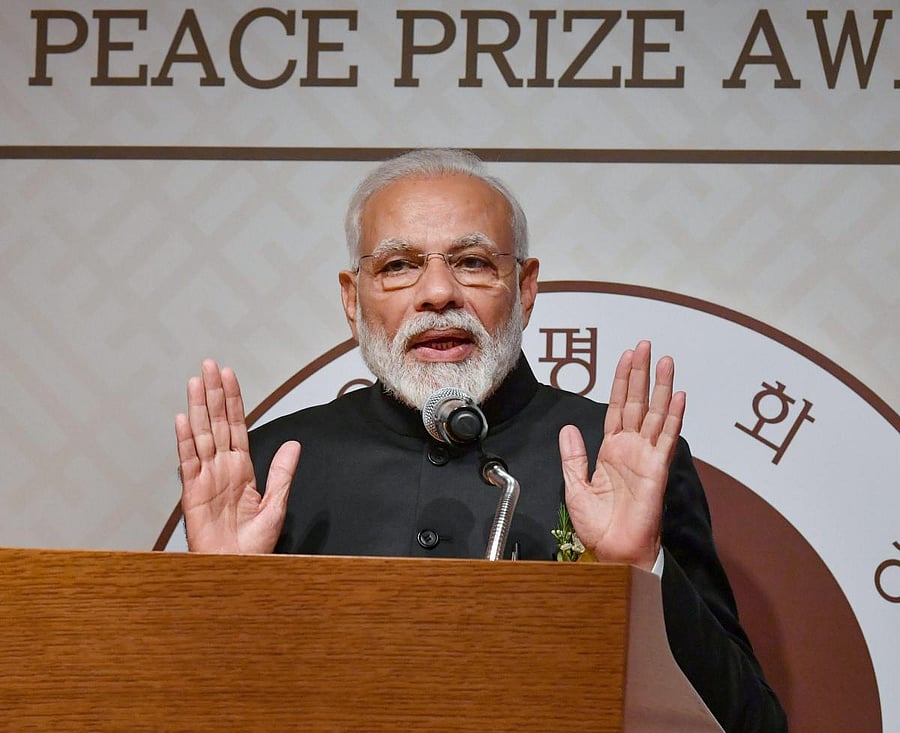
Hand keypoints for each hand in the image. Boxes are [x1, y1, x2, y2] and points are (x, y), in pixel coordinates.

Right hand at [175, 359, 299, 552]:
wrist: (237, 568)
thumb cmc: (253, 544)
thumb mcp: (276, 505)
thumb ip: (282, 473)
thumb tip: (293, 444)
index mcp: (241, 468)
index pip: (236, 425)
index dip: (233, 400)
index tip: (230, 376)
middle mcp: (222, 467)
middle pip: (216, 422)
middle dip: (213, 393)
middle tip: (209, 365)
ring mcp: (206, 477)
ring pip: (201, 435)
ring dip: (198, 408)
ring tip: (195, 382)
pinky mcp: (192, 493)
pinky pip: (188, 462)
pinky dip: (185, 440)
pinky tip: (182, 419)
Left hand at [558, 341, 684, 570]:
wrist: (612, 552)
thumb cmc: (597, 526)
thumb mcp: (575, 486)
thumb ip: (573, 456)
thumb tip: (569, 427)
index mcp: (611, 450)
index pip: (617, 407)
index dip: (621, 382)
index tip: (626, 358)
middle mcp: (631, 448)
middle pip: (637, 402)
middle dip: (640, 374)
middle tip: (645, 346)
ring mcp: (646, 456)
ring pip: (655, 413)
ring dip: (660, 387)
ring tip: (665, 361)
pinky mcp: (657, 469)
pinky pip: (666, 438)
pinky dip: (672, 416)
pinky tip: (677, 396)